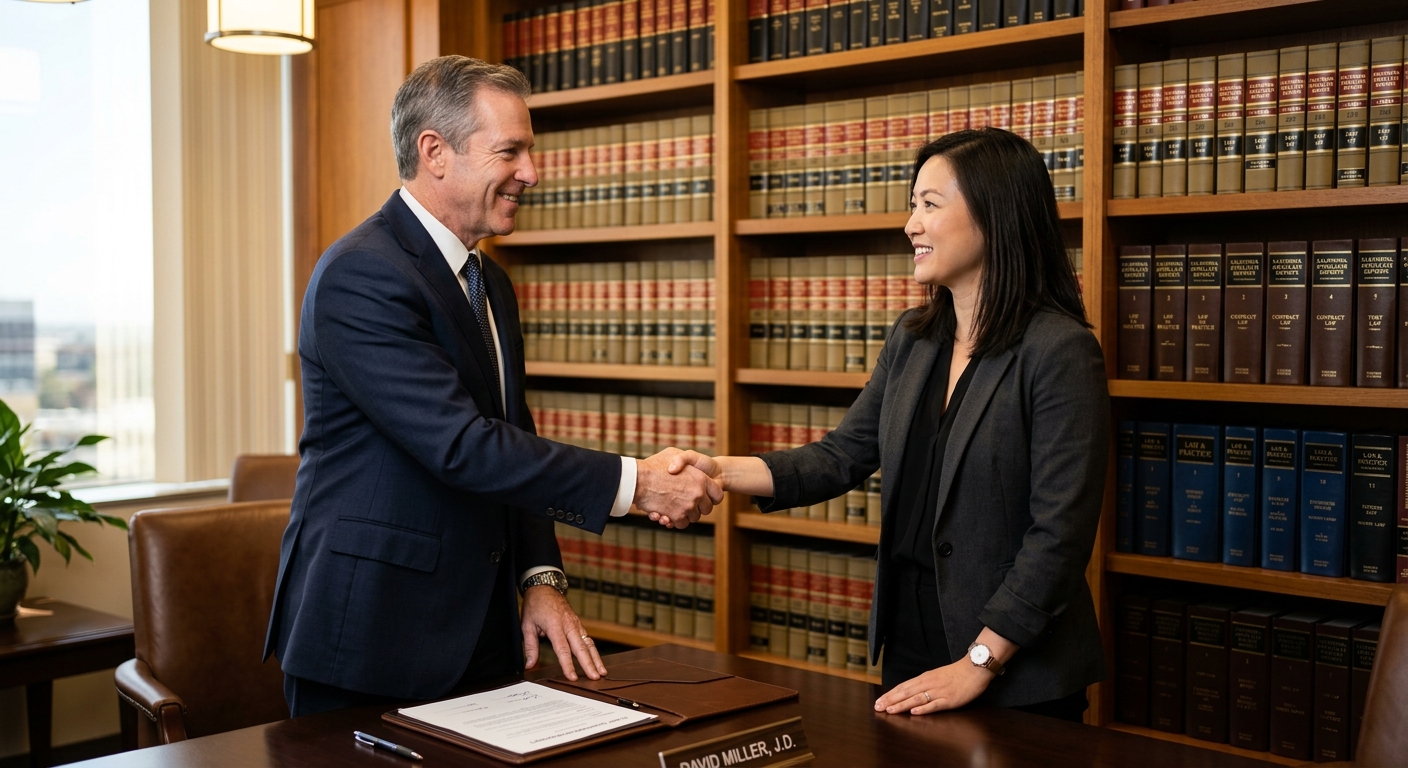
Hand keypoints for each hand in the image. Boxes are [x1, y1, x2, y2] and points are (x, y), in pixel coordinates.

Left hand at [520, 585, 606, 681]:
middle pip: (581, 648)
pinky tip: (597, 661)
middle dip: (589, 664)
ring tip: (602, 672)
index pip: (562, 649)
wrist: (544, 587)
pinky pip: (588, 639)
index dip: (568, 665)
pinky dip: (594, 651)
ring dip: (596, 659)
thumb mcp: (527, 625)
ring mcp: (576, 624)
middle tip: (595, 678)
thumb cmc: (535, 605)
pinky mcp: (578, 624)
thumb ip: (530, 646)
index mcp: (554, 625)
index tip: (573, 677)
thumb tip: (529, 665)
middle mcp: (568, 625)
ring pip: (588, 643)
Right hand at [634, 448, 723, 529]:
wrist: (639, 479)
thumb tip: (689, 471)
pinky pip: (682, 524)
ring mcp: (688, 506)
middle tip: (688, 502)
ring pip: (694, 518)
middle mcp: (698, 494)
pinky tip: (667, 513)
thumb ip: (684, 460)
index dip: (712, 497)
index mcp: (701, 479)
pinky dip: (675, 521)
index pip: (718, 495)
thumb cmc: (655, 464)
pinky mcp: (677, 516)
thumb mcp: (673, 453)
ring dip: (686, 514)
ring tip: (675, 507)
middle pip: (707, 509)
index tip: (705, 498)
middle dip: (698, 508)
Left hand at [873, 658, 994, 714]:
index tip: (878, 702)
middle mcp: (929, 684)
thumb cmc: (956, 673)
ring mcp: (939, 692)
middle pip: (906, 693)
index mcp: (925, 678)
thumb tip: (910, 691)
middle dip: (890, 701)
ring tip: (890, 711)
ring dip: (902, 705)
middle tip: (877, 708)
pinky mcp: (949, 699)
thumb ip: (924, 683)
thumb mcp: (936, 675)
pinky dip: (923, 708)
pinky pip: (934, 705)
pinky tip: (913, 712)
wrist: (974, 668)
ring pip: (916, 699)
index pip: (903, 687)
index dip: (890, 695)